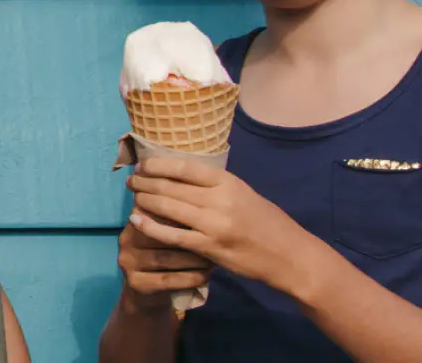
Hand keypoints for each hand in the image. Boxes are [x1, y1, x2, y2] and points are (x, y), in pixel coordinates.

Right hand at [117, 206, 213, 302]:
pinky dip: (190, 277)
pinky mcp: (136, 283)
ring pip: (165, 258)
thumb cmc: (166, 255)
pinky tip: (206, 276)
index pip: (157, 209)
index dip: (182, 213)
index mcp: (134, 219)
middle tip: (215, 238)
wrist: (147, 294)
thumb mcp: (168, 232)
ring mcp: (128, 262)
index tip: (208, 216)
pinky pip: (167, 280)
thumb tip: (206, 196)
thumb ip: (177, 215)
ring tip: (213, 258)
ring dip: (193, 259)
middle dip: (189, 236)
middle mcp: (127, 238)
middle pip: (160, 234)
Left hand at [127, 158, 319, 293]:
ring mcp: (214, 225)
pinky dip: (151, 227)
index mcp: (229, 183)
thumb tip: (180, 177)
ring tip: (133, 197)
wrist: (290, 256)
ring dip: (145, 201)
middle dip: (146, 182)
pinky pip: (173, 236)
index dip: (158, 165)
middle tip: (131, 181)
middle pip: (172, 186)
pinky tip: (136, 222)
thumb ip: (215, 187)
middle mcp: (220, 200)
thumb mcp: (244, 195)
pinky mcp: (210, 248)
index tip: (143, 165)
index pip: (185, 168)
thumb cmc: (267, 223)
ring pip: (169, 208)